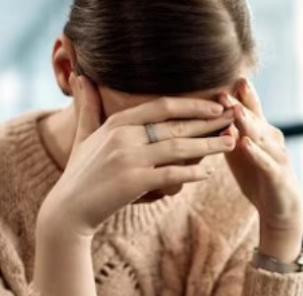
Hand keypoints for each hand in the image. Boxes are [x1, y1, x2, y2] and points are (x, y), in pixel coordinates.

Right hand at [39, 74, 236, 240]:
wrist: (67, 211)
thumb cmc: (79, 175)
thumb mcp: (83, 137)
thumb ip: (88, 108)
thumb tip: (82, 78)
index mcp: (118, 123)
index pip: (162, 106)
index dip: (192, 105)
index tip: (216, 105)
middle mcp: (124, 137)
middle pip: (176, 124)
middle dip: (209, 121)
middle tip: (235, 118)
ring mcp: (129, 159)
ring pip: (179, 147)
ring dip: (208, 144)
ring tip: (231, 142)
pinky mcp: (134, 183)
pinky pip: (171, 174)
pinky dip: (192, 173)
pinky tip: (208, 173)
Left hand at [220, 79, 302, 261]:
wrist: (280, 208)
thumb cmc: (257, 176)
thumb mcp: (239, 152)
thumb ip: (228, 133)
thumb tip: (207, 114)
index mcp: (261, 131)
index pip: (250, 108)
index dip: (240, 93)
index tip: (226, 76)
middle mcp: (271, 139)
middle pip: (254, 118)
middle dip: (240, 103)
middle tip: (225, 89)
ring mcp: (276, 156)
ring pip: (260, 137)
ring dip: (248, 123)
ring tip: (234, 110)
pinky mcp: (277, 175)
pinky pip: (265, 162)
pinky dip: (255, 153)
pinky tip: (245, 144)